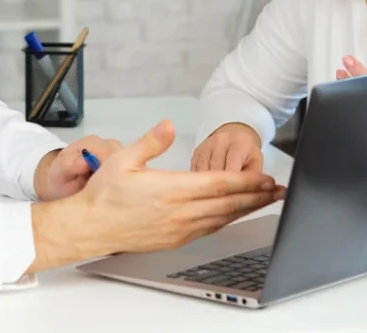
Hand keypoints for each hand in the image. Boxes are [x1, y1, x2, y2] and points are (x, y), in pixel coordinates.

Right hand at [26, 121, 284, 272]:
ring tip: (265, 201)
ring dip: (246, 210)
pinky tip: (235, 215)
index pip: (217, 185)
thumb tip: (169, 126)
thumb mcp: (122, 158)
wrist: (90, 227)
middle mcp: (177, 213)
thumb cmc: (104, 194)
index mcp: (169, 190)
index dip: (245, 181)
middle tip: (276, 189)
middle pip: (227, 204)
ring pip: (221, 219)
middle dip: (255, 196)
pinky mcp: (175, 239)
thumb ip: (151, 142)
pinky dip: (227, 220)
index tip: (264, 176)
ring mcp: (178, 230)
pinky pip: (208, 230)